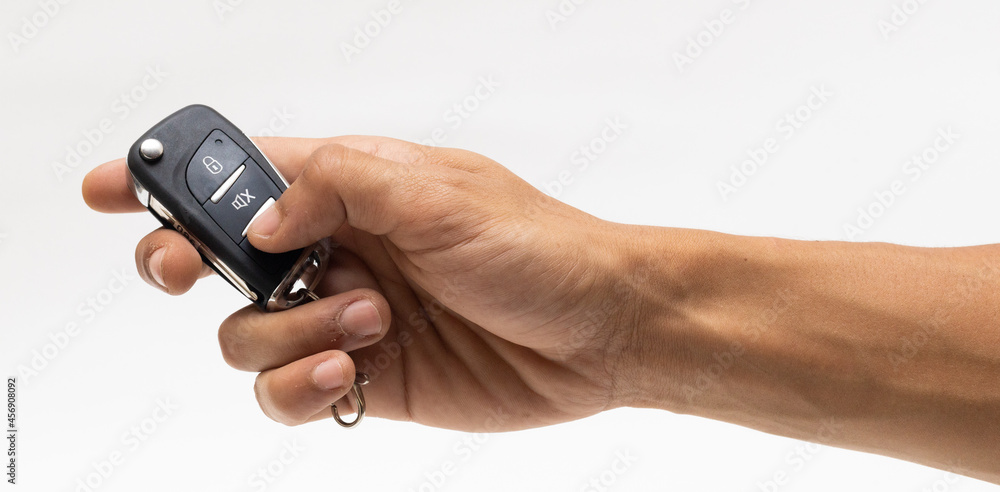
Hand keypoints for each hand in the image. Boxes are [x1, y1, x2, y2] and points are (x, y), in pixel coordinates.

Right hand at [82, 136, 638, 429]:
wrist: (596, 331)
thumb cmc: (534, 247)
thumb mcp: (435, 191)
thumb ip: (336, 185)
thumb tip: (260, 217)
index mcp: (349, 188)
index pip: (241, 175)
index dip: (168, 179)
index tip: (107, 187)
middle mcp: (337, 250)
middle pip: (219, 258)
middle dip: (186, 263)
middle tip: (188, 269)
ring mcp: (344, 317)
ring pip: (247, 334)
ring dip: (288, 332)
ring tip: (369, 321)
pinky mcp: (362, 378)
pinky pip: (287, 393)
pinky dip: (299, 387)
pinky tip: (350, 371)